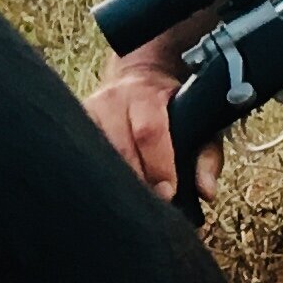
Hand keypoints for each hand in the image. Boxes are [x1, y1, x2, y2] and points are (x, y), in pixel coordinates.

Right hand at [84, 62, 222, 206]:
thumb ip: (206, 158)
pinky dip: (97, 176)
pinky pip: (83, 156)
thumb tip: (205, 191)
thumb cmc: (171, 107)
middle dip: (138, 181)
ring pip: (98, 156)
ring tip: (130, 200)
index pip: (149, 132)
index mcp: (147, 96)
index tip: (168, 192)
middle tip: (150, 204)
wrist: (138, 78)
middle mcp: (114, 100)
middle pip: (120, 149)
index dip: (158, 166)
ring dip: (115, 182)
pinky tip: (109, 188)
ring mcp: (90, 111)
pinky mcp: (76, 123)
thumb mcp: (197, 123)